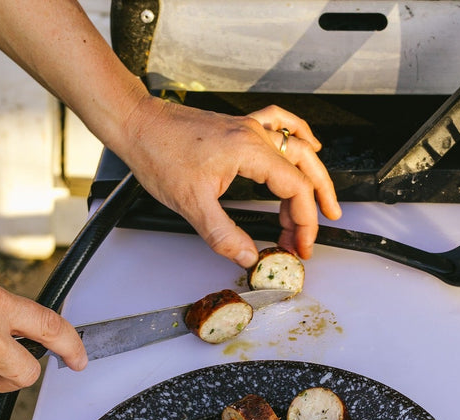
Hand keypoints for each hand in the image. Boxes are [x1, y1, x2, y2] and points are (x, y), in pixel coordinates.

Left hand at [120, 98, 341, 266]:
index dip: (304, 222)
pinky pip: (280, 124)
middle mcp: (254, 136)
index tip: (300, 245)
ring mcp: (248, 128)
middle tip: (313, 236)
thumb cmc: (158, 153)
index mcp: (249, 152)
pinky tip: (310, 146)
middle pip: (304, 169)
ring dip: (313, 176)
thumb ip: (223, 234)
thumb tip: (248, 255)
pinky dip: (299, 135)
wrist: (137, 124)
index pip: (296, 189)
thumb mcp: (191, 204)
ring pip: (297, 148)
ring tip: (322, 203)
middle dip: (316, 205)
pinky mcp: (238, 128)